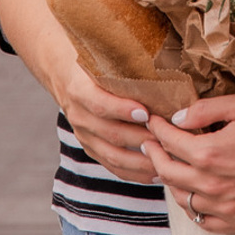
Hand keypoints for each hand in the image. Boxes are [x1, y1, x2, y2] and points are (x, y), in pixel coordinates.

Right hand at [54, 61, 158, 184]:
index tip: (145, 112)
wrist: (65, 77)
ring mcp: (84, 137)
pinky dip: (135, 173)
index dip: (121, 110)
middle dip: (142, 138)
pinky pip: (113, 167)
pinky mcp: (91, 150)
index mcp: (80, 90)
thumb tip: (160, 71)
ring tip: (166, 159)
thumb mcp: (102, 60)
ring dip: (142, 161)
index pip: (100, 104)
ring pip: (113, 156)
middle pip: (111, 133)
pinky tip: (156, 174)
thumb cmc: (94, 65)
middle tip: (168, 139)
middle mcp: (80, 116)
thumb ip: (124, 68)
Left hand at [141, 95, 234, 234]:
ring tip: (168, 167)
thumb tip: (177, 119)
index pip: (170, 141)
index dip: (156, 129)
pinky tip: (193, 196)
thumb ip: (205, 110)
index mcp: (210, 154)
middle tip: (149, 143)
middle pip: (168, 172)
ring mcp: (226, 209)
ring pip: (183, 200)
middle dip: (154, 154)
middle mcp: (212, 186)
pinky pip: (204, 223)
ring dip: (170, 182)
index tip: (152, 120)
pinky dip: (193, 209)